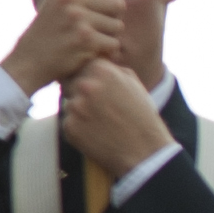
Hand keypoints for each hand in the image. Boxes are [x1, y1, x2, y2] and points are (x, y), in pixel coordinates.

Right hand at [4, 0, 125, 94]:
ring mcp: (78, 20)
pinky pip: (114, 43)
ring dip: (108, 36)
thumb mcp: (62, 3)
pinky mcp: (86, 41)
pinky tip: (89, 52)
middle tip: (94, 26)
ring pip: (118, 25)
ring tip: (88, 39)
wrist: (29, 60)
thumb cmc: (49, 30)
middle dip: (112, 17)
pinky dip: (105, 51)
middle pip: (117, 2)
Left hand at [59, 62, 168, 180]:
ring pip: (69, 103)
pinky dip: (78, 128)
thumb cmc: (142, 117)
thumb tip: (95, 61)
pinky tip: (96, 134)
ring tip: (101, 122)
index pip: (81, 65)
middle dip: (80, 93)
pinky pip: (68, 123)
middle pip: (71, 83)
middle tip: (99, 108)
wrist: (145, 151)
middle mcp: (86, 86)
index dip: (87, 76)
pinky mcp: (69, 127)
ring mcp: (75, 107)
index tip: (96, 88)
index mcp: (103, 71)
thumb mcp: (133, 84)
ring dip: (79, 111)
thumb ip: (112, 69)